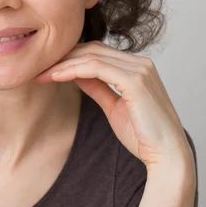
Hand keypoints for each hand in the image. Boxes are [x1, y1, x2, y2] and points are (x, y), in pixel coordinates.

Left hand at [34, 41, 192, 171]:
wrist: (166, 156)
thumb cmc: (143, 136)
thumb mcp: (113, 106)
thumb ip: (97, 87)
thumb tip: (76, 73)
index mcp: (137, 67)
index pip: (97, 52)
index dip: (70, 57)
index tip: (47, 68)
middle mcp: (140, 63)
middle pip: (92, 49)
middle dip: (63, 57)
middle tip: (38, 68)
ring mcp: (139, 69)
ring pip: (92, 56)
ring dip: (63, 64)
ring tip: (42, 73)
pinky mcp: (135, 81)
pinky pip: (97, 68)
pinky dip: (74, 69)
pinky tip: (56, 76)